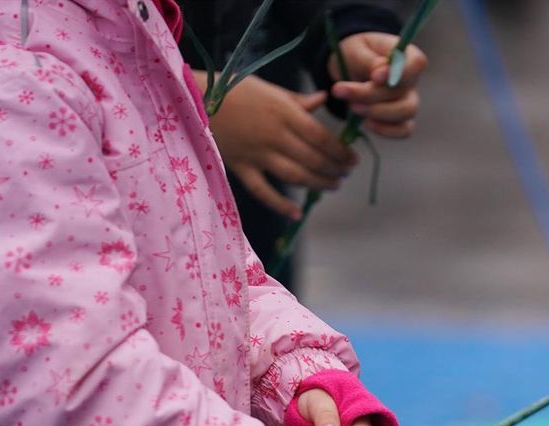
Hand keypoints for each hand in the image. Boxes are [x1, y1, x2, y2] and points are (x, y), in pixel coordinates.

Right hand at [207, 76, 359, 219]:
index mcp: (284, 113)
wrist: (196, 99)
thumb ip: (298, 100)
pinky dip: (281, 205)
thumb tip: (324, 99)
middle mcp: (274, 135)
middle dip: (334, 169)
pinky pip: (263, 191)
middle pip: (313, 159)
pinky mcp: (241, 167)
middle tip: (345, 173)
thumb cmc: (235, 90)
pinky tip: (297, 213)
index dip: (340, 151)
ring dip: (318, 184)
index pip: (321, 137)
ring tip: (332, 186)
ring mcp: (258, 154)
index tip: (352, 158)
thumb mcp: (269, 89)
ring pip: (295, 176)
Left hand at [328, 32, 427, 138]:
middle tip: (340, 90)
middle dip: (372, 95)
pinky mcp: (401, 120)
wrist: (348, 70)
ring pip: (405, 113)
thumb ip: (369, 59)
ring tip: (352, 106)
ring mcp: (408, 101)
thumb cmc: (355, 54)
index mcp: (406, 55)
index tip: (375, 77)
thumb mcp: (355, 48)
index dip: (400, 72)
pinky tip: (365, 123)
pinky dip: (384, 129)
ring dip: (377, 112)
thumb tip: (381, 72)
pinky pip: (402, 130)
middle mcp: (412, 80)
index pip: (417, 63)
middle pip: (404, 92)